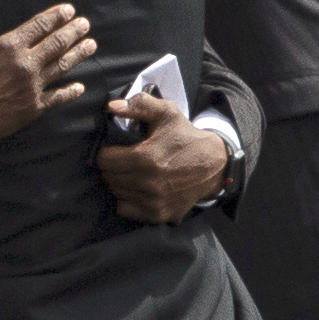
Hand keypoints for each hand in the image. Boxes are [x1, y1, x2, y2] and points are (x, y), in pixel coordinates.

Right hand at [0, 0, 95, 173]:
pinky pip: (57, 97)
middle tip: (85, 24)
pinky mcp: (33, 108)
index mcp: (10, 46)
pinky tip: (80, 86)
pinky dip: (70, 91)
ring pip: (62, 67)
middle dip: (73, 32)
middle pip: (57, 43)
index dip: (56, 16)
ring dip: (78, 54)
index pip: (40, 25)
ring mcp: (32, 87)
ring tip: (91, 44)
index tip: (69, 10)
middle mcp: (26, 65)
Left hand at [96, 97, 228, 223]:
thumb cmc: (185, 137)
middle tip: (122, 161)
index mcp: (146, 158)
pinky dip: (127, 200)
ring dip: (119, 183)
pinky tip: (137, 188)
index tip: (115, 150)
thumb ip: (139, 104)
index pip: (104, 161)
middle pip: (109, 178)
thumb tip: (112, 107)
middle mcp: (149, 183)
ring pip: (116, 193)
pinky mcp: (159, 215)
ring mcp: (154, 202)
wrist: (214, 164)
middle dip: (112, 168)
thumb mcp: (166, 113)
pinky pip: (126, 210)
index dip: (106, 153)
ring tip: (131, 173)